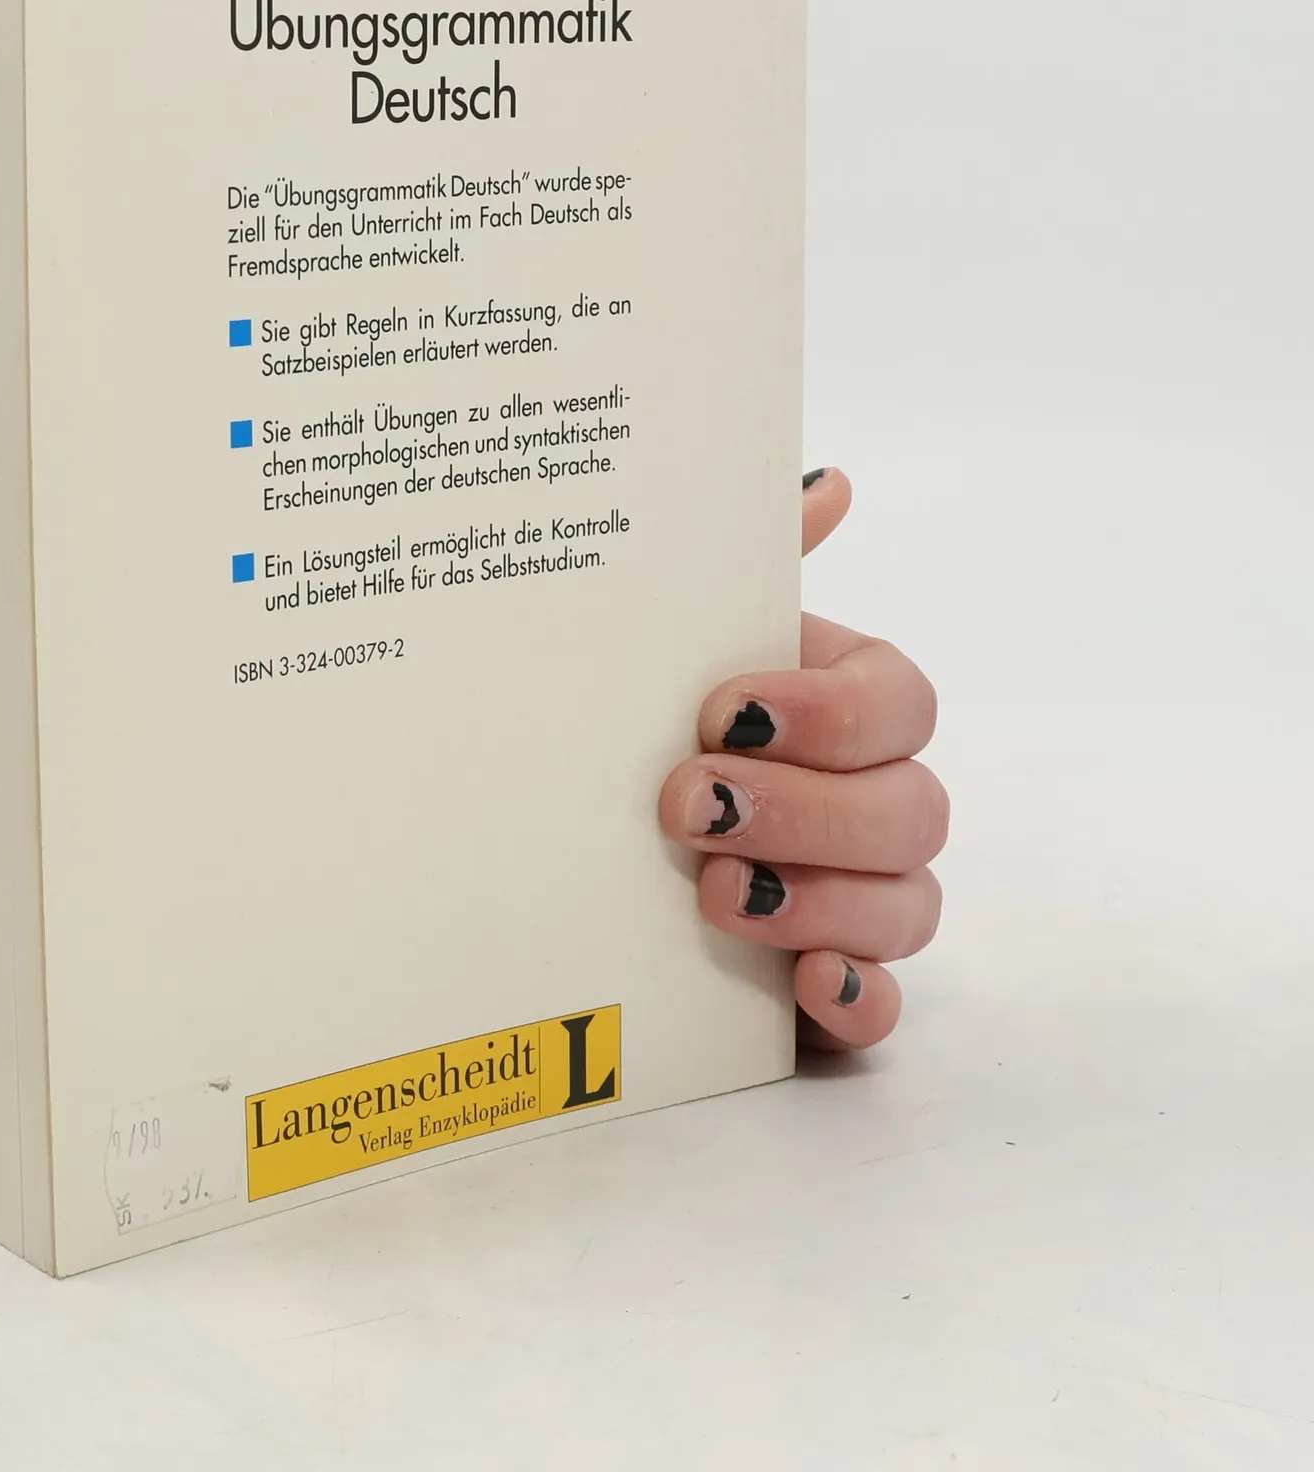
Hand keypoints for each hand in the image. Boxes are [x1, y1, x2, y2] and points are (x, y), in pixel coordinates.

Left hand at [657, 469, 944, 1048]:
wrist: (575, 825)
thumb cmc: (652, 713)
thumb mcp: (682, 636)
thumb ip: (752, 561)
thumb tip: (827, 480)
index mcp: (847, 707)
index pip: (900, 703)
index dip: (830, 711)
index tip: (724, 711)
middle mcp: (873, 801)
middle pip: (912, 810)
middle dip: (807, 809)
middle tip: (688, 804)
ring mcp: (862, 897)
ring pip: (908, 906)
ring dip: (821, 899)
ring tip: (715, 893)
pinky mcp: (832, 983)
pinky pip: (885, 1006)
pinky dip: (856, 997)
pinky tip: (802, 983)